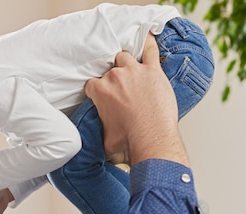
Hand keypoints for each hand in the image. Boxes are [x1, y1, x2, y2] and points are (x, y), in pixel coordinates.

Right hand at [85, 34, 186, 166]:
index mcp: (100, 91)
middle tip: (121, 90)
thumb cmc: (128, 139)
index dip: (98, 91)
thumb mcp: (105, 138)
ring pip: (124, 57)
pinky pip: (150, 50)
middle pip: (109, 70)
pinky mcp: (152, 70)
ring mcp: (134, 71)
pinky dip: (148, 42)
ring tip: (131, 71)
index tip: (105, 97)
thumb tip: (97, 144)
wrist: (150, 137)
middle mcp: (115, 77)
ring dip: (126, 63)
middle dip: (113, 79)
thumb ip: (99, 132)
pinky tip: (147, 37)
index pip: (92, 84)